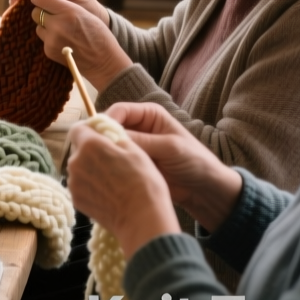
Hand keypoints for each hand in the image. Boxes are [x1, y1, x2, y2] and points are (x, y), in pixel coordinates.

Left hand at [28, 0, 132, 88]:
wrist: (103, 61)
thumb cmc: (98, 33)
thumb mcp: (84, 13)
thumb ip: (63, 5)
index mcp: (69, 12)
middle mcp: (58, 25)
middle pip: (36, 12)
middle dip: (42, 11)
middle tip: (54, 14)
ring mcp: (52, 40)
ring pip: (38, 25)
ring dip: (46, 25)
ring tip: (63, 30)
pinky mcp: (49, 51)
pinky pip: (43, 38)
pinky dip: (50, 38)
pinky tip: (64, 41)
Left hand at [65, 114, 179, 257]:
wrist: (141, 219)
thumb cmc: (143, 182)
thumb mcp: (135, 150)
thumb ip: (114, 137)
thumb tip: (106, 132)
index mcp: (90, 145)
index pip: (78, 128)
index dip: (89, 130)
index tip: (101, 136)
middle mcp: (75, 162)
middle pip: (78, 149)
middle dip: (91, 150)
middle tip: (112, 160)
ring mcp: (73, 182)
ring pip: (79, 168)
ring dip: (90, 168)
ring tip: (112, 179)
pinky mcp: (75, 199)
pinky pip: (80, 185)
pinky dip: (90, 185)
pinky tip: (107, 192)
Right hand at [103, 101, 242, 231]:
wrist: (205, 188)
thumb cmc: (195, 161)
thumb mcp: (171, 148)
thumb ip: (143, 141)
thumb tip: (111, 137)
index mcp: (148, 115)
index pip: (119, 111)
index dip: (106, 121)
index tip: (98, 136)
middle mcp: (138, 127)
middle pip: (110, 127)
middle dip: (102, 138)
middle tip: (95, 153)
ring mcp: (134, 146)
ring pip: (109, 145)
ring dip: (104, 153)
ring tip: (99, 165)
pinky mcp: (131, 164)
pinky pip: (114, 162)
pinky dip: (108, 166)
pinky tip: (104, 174)